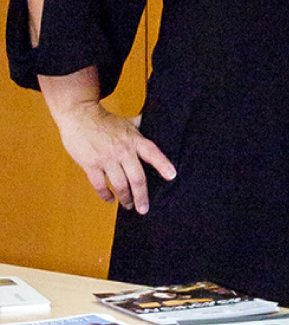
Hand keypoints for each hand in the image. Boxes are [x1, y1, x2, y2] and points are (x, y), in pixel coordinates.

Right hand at [51, 102, 174, 213]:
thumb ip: (142, 129)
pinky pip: (100, 185)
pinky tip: (111, 200)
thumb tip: (159, 124)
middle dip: (141, 197)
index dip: (163, 165)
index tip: (172, 176)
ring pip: (120, 185)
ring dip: (125, 198)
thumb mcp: (128, 123)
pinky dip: (106, 195)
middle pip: (137, 178)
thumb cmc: (106, 120)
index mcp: (135, 140)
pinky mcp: (90, 164)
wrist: (80, 116)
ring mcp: (106, 158)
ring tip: (128, 205)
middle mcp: (123, 151)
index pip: (153, 153)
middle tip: (144, 209)